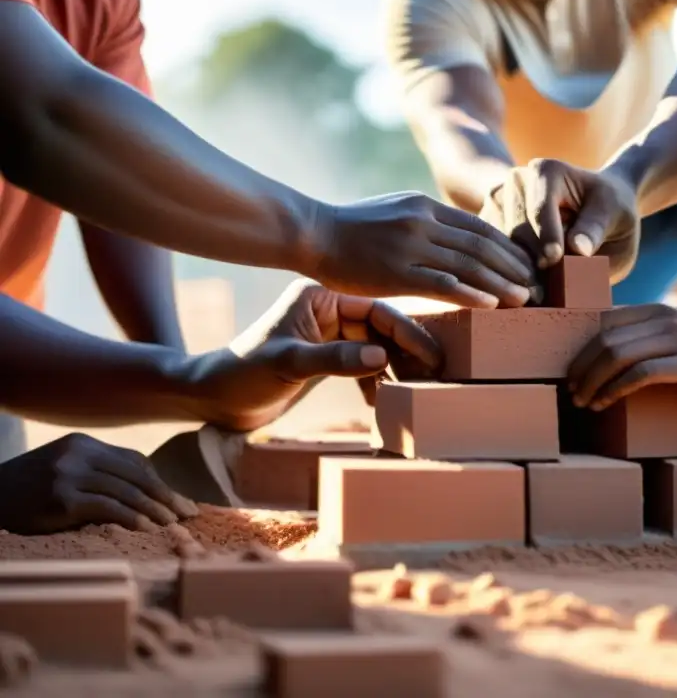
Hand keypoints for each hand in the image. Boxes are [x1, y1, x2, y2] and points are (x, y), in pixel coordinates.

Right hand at [0, 433, 196, 534]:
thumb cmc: (29, 491)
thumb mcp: (64, 470)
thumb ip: (99, 474)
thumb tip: (148, 496)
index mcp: (84, 443)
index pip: (135, 461)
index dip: (160, 483)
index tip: (181, 501)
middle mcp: (79, 453)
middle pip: (136, 475)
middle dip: (166, 496)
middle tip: (187, 515)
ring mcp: (69, 474)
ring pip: (127, 491)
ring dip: (154, 510)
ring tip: (171, 525)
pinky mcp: (61, 499)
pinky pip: (108, 508)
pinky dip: (132, 519)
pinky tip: (146, 529)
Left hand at [189, 280, 442, 429]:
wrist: (212, 399)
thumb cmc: (241, 373)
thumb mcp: (288, 364)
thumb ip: (334, 359)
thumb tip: (382, 359)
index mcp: (320, 297)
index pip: (377, 310)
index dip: (408, 333)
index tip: (434, 356)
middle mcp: (328, 311)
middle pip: (383, 328)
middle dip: (409, 353)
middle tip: (440, 375)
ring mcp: (329, 335)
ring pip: (377, 349)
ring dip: (397, 370)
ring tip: (419, 392)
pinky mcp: (327, 359)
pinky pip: (364, 368)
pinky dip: (377, 384)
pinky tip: (386, 403)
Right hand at [315, 192, 535, 307]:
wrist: (312, 232)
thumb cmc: (351, 228)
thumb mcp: (395, 211)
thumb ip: (425, 221)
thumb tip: (453, 237)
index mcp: (426, 207)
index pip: (480, 227)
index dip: (510, 247)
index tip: (529, 265)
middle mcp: (424, 221)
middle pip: (483, 245)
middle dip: (516, 267)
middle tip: (540, 287)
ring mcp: (411, 245)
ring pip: (470, 264)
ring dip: (503, 283)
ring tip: (527, 299)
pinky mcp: (396, 271)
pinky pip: (443, 283)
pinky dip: (472, 293)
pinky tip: (492, 305)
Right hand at [485, 159, 639, 283]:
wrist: (600, 209)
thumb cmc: (611, 210)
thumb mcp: (616, 214)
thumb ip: (596, 228)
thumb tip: (578, 249)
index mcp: (547, 171)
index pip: (540, 209)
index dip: (547, 238)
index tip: (556, 261)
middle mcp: (517, 182)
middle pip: (517, 229)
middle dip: (531, 260)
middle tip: (546, 291)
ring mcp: (499, 203)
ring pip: (501, 246)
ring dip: (519, 272)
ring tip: (540, 292)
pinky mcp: (491, 225)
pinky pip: (494, 255)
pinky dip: (510, 274)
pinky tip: (529, 288)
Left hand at [567, 304, 676, 409]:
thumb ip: (649, 335)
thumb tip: (610, 353)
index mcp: (654, 310)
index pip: (602, 322)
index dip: (579, 347)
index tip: (571, 371)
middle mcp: (661, 319)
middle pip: (604, 339)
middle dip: (581, 368)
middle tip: (571, 391)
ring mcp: (676, 339)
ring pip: (617, 355)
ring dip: (593, 381)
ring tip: (583, 402)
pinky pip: (640, 373)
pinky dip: (616, 389)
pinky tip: (606, 402)